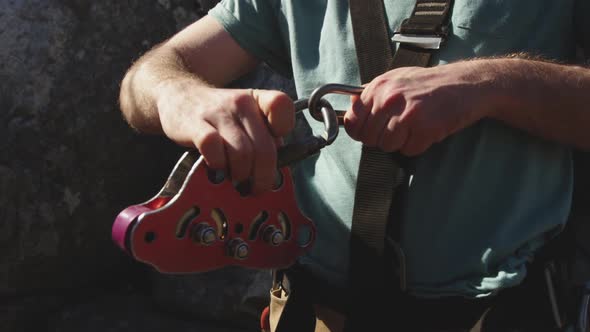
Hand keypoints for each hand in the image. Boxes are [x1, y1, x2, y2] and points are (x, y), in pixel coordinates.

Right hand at [157, 79, 294, 193]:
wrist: (177, 95)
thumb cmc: (219, 116)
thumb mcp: (246, 118)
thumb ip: (264, 138)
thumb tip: (274, 170)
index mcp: (258, 99)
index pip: (282, 106)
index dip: (283, 131)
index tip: (274, 148)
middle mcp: (241, 102)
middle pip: (265, 148)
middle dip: (263, 176)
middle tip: (255, 187)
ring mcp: (218, 113)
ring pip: (242, 154)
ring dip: (241, 174)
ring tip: (235, 179)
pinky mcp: (195, 124)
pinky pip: (213, 149)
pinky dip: (218, 165)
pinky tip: (216, 167)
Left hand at [344, 62, 491, 155]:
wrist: (466, 84)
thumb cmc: (430, 84)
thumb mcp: (396, 79)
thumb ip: (372, 94)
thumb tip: (351, 109)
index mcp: (379, 87)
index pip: (353, 122)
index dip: (361, 132)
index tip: (370, 132)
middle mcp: (389, 98)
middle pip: (369, 138)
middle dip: (383, 138)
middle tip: (400, 129)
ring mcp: (407, 113)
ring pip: (387, 146)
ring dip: (401, 143)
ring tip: (415, 127)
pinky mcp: (424, 127)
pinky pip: (409, 150)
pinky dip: (418, 145)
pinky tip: (427, 130)